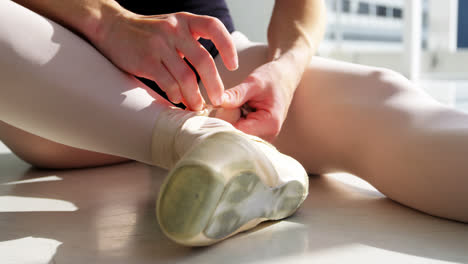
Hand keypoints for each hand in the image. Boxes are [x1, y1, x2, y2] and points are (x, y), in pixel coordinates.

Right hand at [95, 10, 237, 109]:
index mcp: (185, 21)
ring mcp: (159, 45)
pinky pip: (168, 84)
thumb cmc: (147, 34)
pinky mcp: (146, 60)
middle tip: (218, 100)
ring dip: (194, 97)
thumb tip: (211, 75)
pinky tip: (177, 101)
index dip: (227, 46)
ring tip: (197, 107)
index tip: (233, 66)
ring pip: (186, 77)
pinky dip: (175, 96)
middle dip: (214, 85)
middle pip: (203, 60)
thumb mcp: (171, 28)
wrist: (111, 27)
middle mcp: (174, 30)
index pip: (214, 27)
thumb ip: (190, 44)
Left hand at [221, 58, 301, 141]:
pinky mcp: (255, 137)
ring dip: (231, 119)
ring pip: (233, 134)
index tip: (228, 103)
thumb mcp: (254, 82)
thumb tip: (218, 102)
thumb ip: (237, 94)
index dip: (226, 117)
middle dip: (228, 118)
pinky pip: (236, 132)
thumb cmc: (272, 79)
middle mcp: (267, 137)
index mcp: (269, 125)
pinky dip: (234, 121)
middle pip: (234, 135)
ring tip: (243, 106)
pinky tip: (242, 112)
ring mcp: (261, 139)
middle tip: (238, 102)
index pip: (237, 130)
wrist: (284, 79)